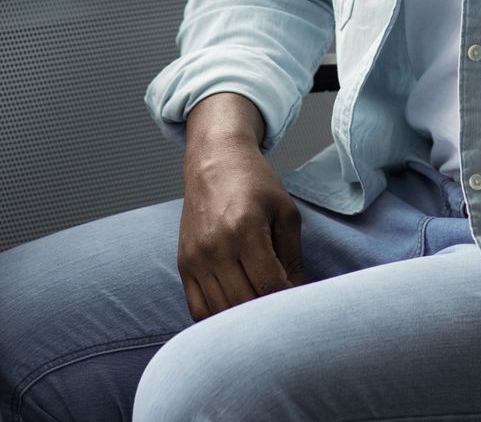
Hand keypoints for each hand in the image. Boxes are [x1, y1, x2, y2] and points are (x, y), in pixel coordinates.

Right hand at [177, 136, 305, 320]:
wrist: (215, 161)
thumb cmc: (254, 183)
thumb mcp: (285, 213)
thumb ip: (293, 258)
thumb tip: (297, 297)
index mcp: (246, 230)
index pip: (270, 286)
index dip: (287, 302)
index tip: (297, 303)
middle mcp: (216, 246)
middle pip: (245, 304)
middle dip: (267, 314)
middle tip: (281, 310)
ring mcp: (196, 258)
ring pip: (220, 312)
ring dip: (243, 320)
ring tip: (260, 311)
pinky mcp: (184, 264)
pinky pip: (197, 309)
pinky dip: (217, 318)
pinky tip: (235, 310)